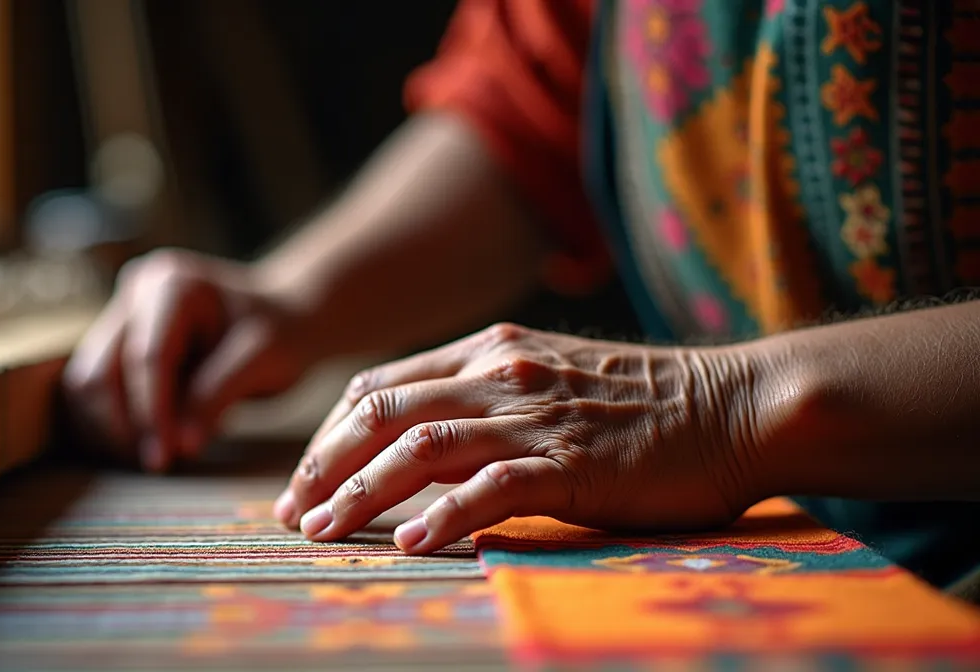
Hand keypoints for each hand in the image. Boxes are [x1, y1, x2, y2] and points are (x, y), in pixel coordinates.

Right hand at [64, 248, 313, 470]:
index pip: (147, 356)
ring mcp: (122, 315)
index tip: (166, 456)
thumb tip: (181, 445)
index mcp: (171, 284)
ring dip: (115, 425)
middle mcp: (136, 292)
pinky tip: (149, 438)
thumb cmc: (279, 333)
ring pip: (88, 382)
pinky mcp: (117, 342)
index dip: (152, 411)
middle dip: (127, 423)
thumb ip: (217, 397)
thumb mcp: (262, 361)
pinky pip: (96, 389)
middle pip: (104, 370)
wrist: (282, 318)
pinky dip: (115, 421)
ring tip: (159, 451)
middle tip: (162, 462)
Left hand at [273, 323, 772, 552]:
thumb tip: (418, 444)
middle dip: (325, 464)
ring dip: (362, 492)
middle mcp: (500, 372)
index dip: (330, 434)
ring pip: (420, 447)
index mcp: (489, 350)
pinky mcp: (571, 461)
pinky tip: (410, 544)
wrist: (737, 406)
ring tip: (325, 532)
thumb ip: (485, 399)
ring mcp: (535, 414)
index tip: (305, 479)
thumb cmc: (644, 407)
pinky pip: (490, 486)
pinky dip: (442, 515)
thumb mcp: (549, 381)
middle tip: (293, 513)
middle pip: (383, 413)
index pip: (380, 386)